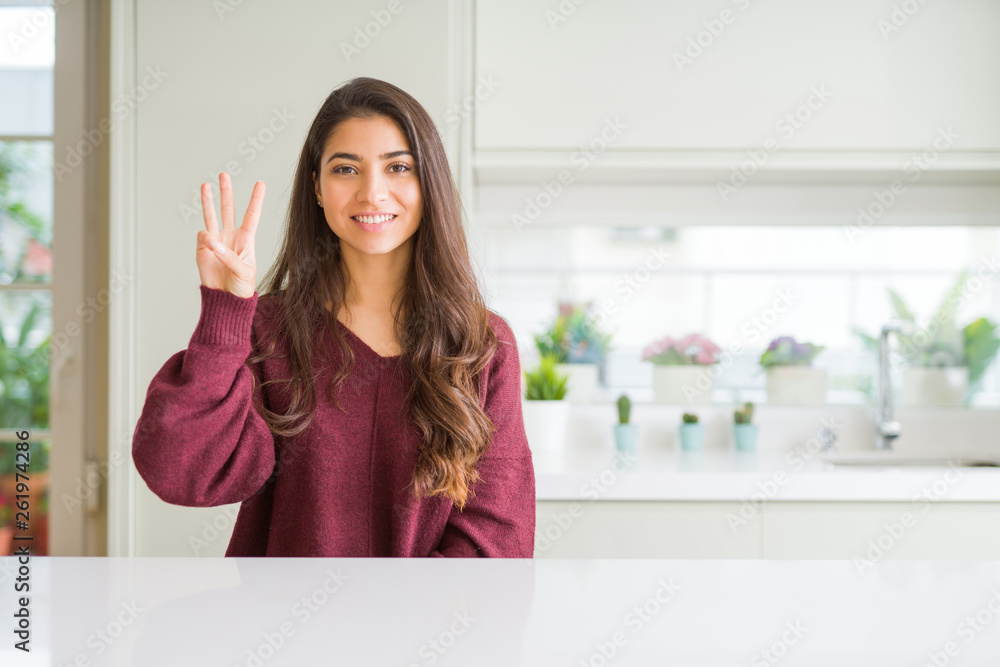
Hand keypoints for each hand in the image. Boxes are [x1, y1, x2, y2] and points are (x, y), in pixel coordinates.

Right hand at [196, 172, 263, 298]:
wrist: (226, 298)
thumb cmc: (241, 286)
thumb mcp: (243, 272)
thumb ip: (229, 256)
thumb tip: (213, 242)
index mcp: (246, 239)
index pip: (252, 215)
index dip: (256, 200)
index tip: (260, 183)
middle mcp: (231, 236)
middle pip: (229, 209)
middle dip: (226, 192)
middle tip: (224, 174)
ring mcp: (216, 241)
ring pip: (212, 215)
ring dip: (208, 201)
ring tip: (206, 185)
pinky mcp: (202, 249)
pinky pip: (202, 237)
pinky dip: (205, 239)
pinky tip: (209, 247)